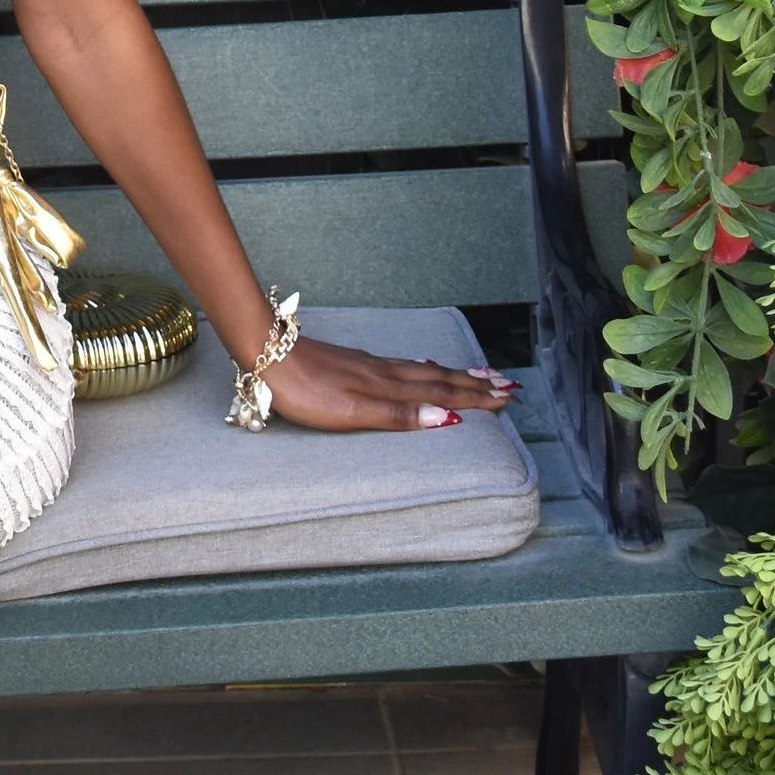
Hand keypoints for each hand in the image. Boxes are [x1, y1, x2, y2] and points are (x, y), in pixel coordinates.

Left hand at [262, 334, 516, 434]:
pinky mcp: (353, 364)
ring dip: (453, 374)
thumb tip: (448, 419)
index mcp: (388, 387)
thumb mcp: (353, 412)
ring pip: (421, 370)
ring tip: (477, 373)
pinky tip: (421, 367)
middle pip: (438, 378)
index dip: (475, 397)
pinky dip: (423, 368)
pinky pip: (402, 366)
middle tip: (507, 385)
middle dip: (474, 384)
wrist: (267, 355)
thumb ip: (399, 416)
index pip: (442, 393)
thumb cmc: (306, 392)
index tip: (508, 397)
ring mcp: (369, 366)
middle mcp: (385, 373)